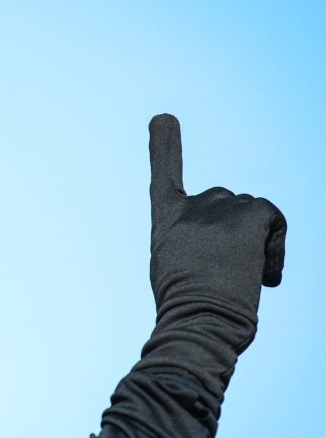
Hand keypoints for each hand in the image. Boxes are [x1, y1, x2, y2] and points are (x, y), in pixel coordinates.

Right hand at [134, 114, 286, 396]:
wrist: (198, 320)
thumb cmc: (186, 304)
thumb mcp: (174, 266)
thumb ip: (191, 239)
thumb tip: (227, 235)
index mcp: (165, 218)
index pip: (164, 171)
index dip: (164, 144)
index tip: (163, 119)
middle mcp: (190, 206)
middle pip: (224, 199)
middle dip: (232, 228)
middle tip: (228, 269)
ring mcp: (218, 208)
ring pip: (251, 211)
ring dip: (254, 240)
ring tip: (243, 278)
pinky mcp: (248, 215)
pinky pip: (273, 218)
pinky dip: (275, 246)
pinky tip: (265, 275)